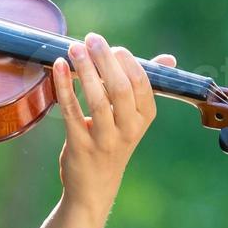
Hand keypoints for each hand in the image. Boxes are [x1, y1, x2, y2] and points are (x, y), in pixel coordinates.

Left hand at [51, 32, 175, 217]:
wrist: (94, 188)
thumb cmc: (114, 144)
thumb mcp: (134, 118)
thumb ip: (145, 86)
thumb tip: (169, 60)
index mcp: (144, 118)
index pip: (142, 84)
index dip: (127, 61)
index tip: (113, 47)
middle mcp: (128, 129)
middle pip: (120, 88)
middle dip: (105, 59)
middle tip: (91, 38)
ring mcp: (104, 139)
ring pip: (96, 99)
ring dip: (85, 69)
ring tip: (74, 48)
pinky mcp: (79, 144)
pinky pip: (71, 110)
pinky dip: (64, 86)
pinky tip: (59, 67)